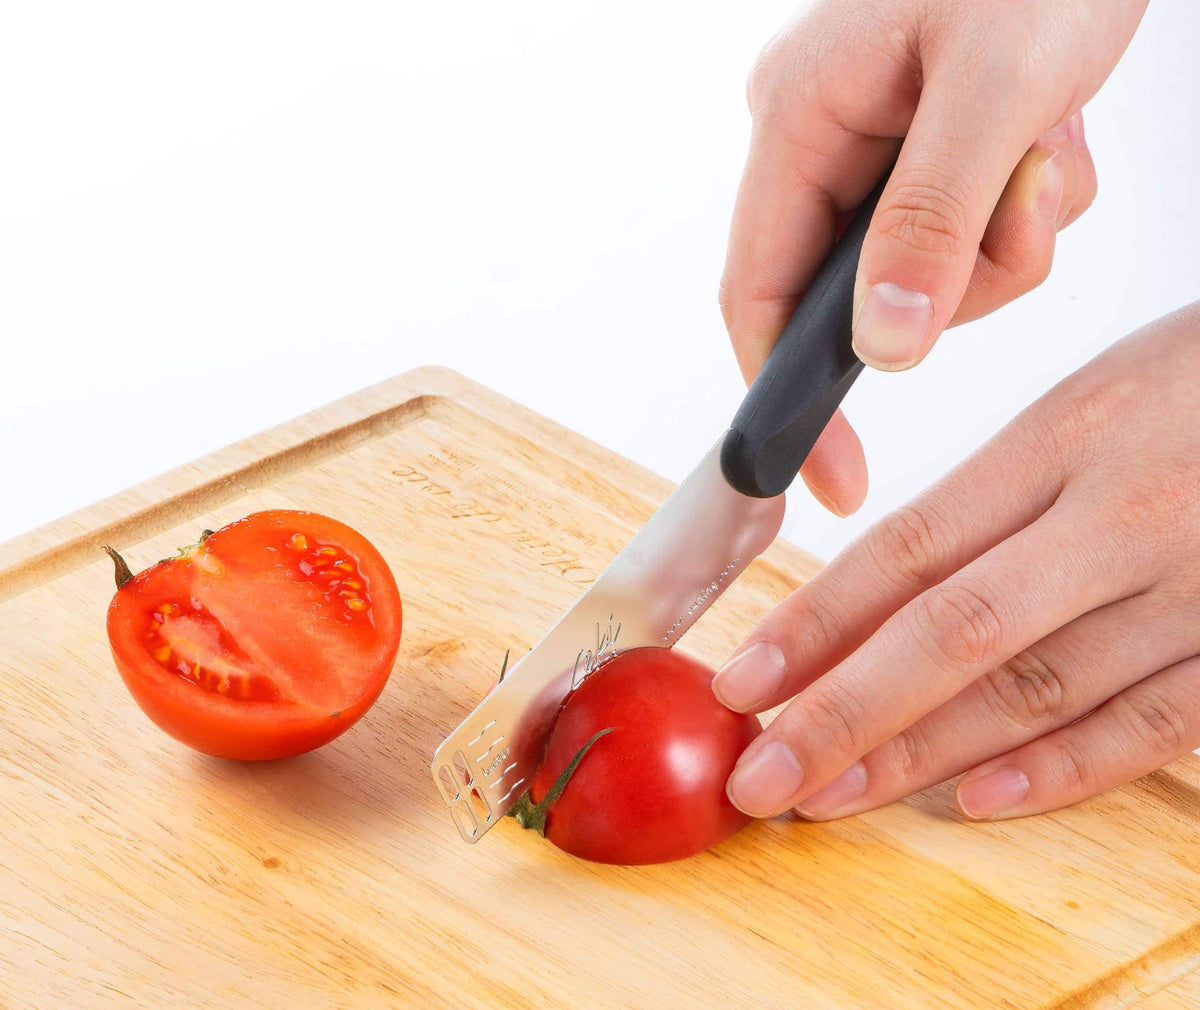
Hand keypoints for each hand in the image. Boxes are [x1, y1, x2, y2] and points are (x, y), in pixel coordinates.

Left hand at [713, 302, 1199, 821]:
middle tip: (763, 774)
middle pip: (955, 635)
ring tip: (835, 795)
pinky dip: (1062, 770)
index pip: (910, 547)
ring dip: (926, 755)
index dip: (815, 623)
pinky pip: (1154, 726)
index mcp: (1064, 439)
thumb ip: (989, 496)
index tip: (742, 680)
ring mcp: (1195, 589)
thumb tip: (873, 590)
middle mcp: (1122, 519)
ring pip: (1039, 691)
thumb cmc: (1196, 385)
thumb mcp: (1084, 403)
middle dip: (845, 715)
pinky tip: (977, 801)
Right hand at [721, 0, 1146, 515]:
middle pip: (854, 291)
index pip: (758, 295)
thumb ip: (932, 221)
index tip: (831, 477)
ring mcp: (870, 147)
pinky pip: (962, 230)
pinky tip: (1049, 140)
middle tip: (1024, 219)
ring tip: (1048, 148)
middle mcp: (818, 140)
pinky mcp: (922, 149)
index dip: (788, 398)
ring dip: (1004, 239)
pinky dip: (1021, 210)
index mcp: (796, 120)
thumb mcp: (992, 91)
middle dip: (954, 285)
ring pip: (923, 268)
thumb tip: (886, 350)